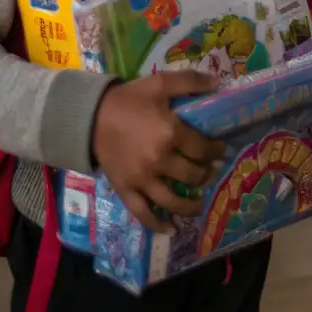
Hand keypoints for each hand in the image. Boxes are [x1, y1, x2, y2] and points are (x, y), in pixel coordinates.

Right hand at [91, 72, 225, 231]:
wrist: (90, 116)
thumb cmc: (128, 99)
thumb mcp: (160, 82)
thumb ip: (190, 81)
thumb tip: (217, 83)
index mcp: (169, 133)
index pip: (201, 149)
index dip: (215, 151)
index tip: (220, 150)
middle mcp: (159, 160)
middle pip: (191, 175)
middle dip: (206, 174)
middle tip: (212, 172)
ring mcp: (142, 179)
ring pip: (172, 200)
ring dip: (190, 205)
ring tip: (200, 203)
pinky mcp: (126, 190)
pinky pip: (143, 213)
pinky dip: (158, 224)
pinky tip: (171, 230)